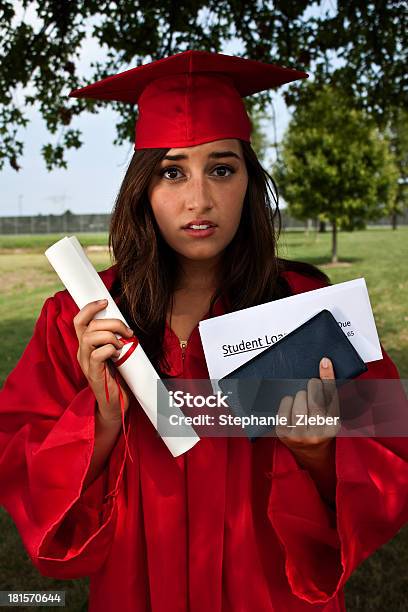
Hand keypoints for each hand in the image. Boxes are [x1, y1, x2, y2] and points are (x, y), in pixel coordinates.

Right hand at [74, 299, 133, 421]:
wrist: (116, 404)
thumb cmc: (117, 377)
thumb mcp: (114, 353)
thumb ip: (113, 339)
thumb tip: (124, 324)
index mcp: (86, 346)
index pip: (79, 321)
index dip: (90, 308)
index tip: (105, 302)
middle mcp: (82, 353)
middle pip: (89, 326)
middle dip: (112, 323)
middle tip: (127, 331)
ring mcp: (86, 364)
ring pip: (90, 338)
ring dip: (111, 337)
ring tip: (122, 346)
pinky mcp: (94, 374)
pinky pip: (98, 355)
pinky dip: (111, 350)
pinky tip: (118, 356)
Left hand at [275, 357, 340, 455]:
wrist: (312, 453)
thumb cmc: (321, 428)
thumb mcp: (330, 413)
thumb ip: (328, 392)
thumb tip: (325, 364)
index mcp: (333, 426)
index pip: (331, 398)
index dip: (327, 378)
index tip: (324, 362)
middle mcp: (318, 433)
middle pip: (315, 401)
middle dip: (312, 388)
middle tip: (311, 386)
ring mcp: (300, 436)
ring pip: (298, 405)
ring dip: (299, 396)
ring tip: (302, 398)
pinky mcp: (284, 435)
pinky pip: (283, 411)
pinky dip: (287, 403)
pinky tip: (291, 404)